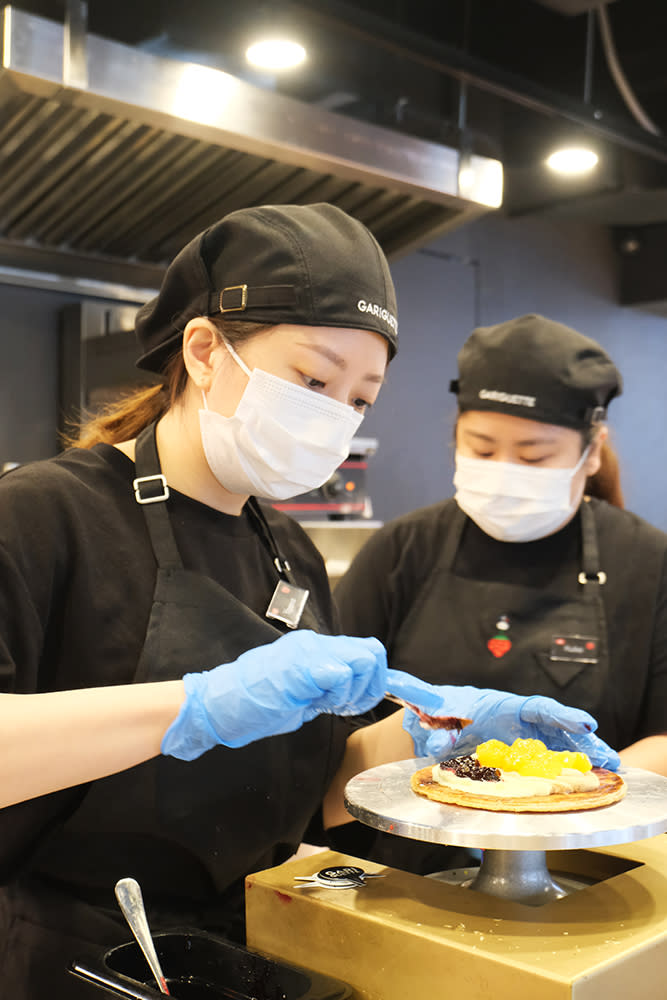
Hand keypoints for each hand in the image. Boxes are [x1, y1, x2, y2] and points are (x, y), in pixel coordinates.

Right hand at [161, 630, 386, 759]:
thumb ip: (327, 684)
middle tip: (346, 705)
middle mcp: (314, 643)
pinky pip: (339, 674)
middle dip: (370, 685)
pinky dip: (340, 694)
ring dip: (355, 690)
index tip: (363, 701)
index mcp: (315, 648)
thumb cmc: (254, 704)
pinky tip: (320, 705)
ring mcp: (306, 653)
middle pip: (372, 652)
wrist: (217, 706)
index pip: (365, 651)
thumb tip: (357, 689)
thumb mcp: (300, 691)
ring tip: (330, 705)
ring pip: (362, 660)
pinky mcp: (298, 668)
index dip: (376, 679)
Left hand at [400, 680, 619, 769]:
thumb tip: (430, 729)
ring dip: (584, 756)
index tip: (583, 723)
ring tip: (611, 768)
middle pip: (556, 728)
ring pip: (559, 746)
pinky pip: (550, 764)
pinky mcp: (522, 758)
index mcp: (499, 706)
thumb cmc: (435, 714)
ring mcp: (523, 740)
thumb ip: (428, 716)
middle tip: (608, 755)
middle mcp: (517, 722)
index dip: (560, 715)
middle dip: (583, 740)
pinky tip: (592, 780)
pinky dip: (570, 771)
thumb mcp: (428, 713)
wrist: (431, 727)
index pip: (534, 707)